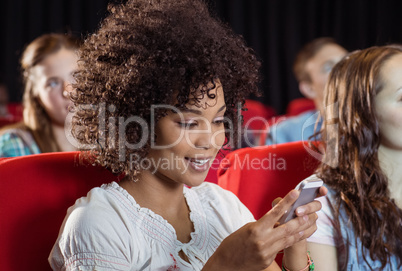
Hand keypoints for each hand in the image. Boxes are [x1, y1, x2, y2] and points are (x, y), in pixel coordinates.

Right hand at [203, 187, 325, 270]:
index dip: (287, 202)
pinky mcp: (268, 260)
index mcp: (256, 229)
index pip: (274, 213)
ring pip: (287, 240)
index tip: (295, 193)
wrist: (226, 263)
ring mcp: (267, 252)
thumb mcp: (247, 228)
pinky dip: (288, 241)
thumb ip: (263, 224)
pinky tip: (295, 236)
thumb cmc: (234, 243)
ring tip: (307, 224)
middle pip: (287, 228)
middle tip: (309, 212)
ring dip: (299, 231)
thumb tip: (277, 219)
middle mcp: (263, 241)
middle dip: (299, 220)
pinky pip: (280, 249)